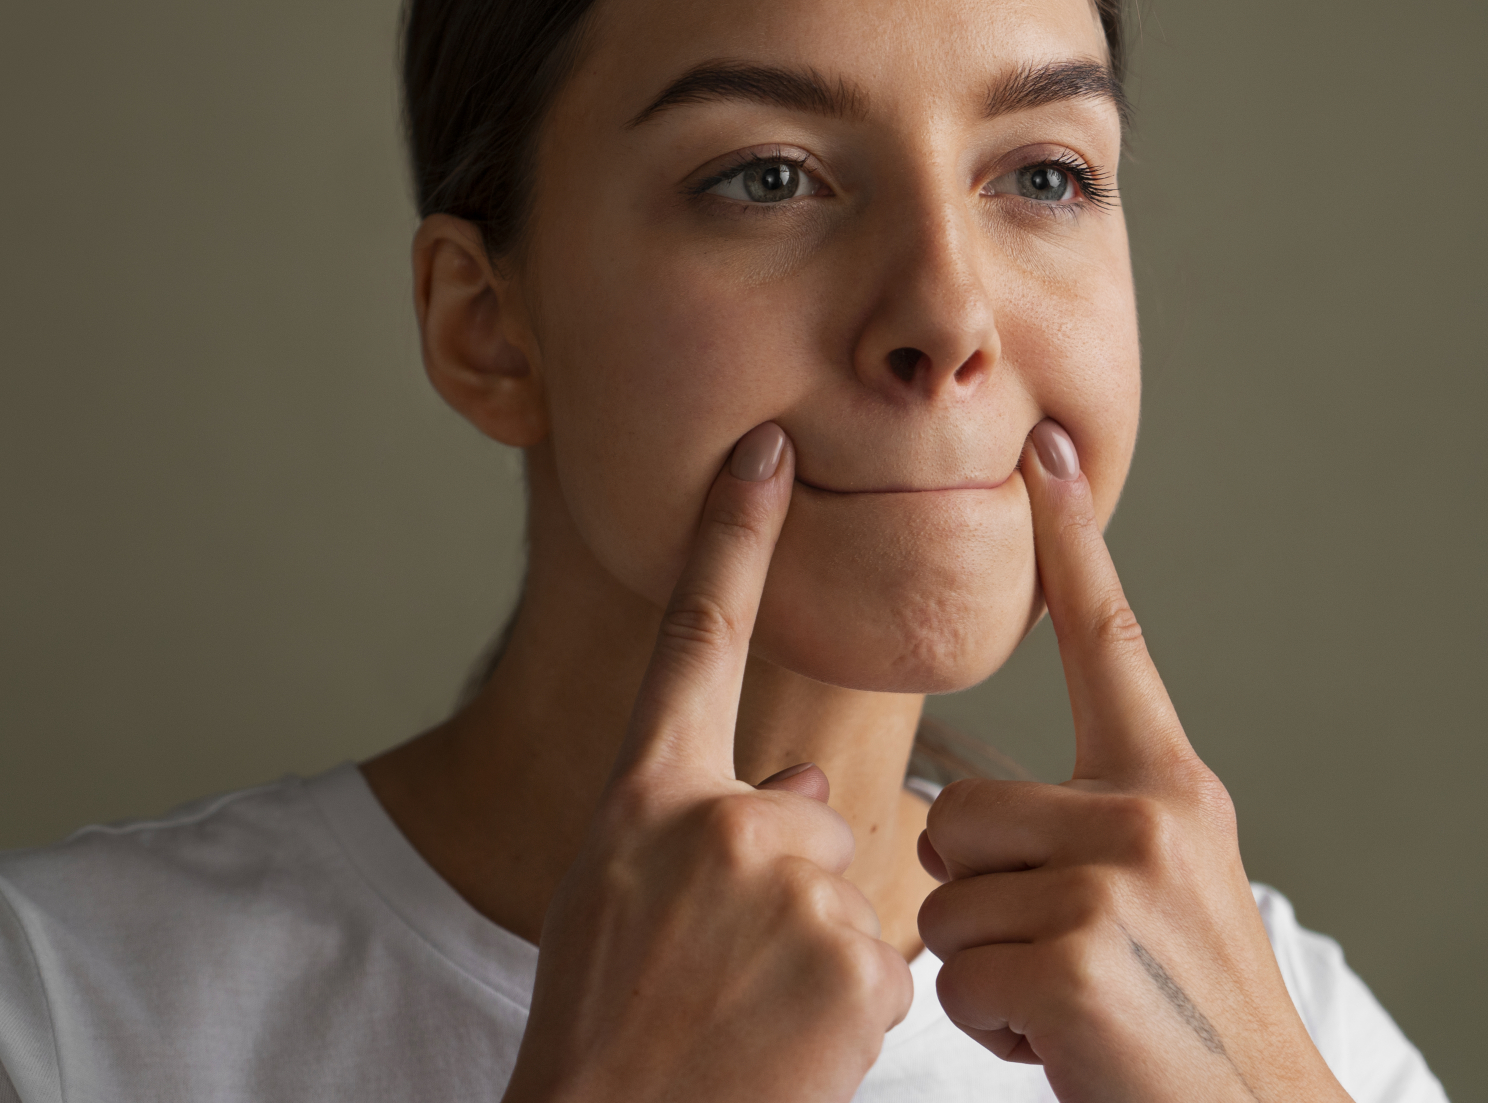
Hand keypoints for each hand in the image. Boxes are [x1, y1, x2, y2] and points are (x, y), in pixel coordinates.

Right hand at [502, 423, 913, 1102]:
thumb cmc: (606, 1027)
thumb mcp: (620, 900)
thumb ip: (698, 822)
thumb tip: (803, 789)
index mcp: (641, 797)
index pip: (694, 636)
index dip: (731, 535)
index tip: (765, 446)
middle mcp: (714, 820)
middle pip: (806, 813)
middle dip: (791, 887)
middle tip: (722, 974)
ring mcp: (786, 886)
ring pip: (849, 894)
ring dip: (818, 959)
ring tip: (747, 1021)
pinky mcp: (853, 959)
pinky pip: (881, 965)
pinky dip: (847, 1014)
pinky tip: (786, 1050)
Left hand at [916, 419, 1351, 1101]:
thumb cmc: (1185, 1020)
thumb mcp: (1163, 893)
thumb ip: (1090, 834)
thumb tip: (965, 829)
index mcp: (1169, 786)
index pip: (1108, 640)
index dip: (1070, 543)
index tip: (1042, 447)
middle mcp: (1147, 814)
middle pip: (960, 814)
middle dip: (978, 897)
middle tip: (1061, 956)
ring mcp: (1113, 882)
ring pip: (947, 897)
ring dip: (985, 966)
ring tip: (1069, 1001)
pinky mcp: (1073, 955)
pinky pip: (956, 969)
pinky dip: (990, 1022)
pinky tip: (1060, 1040)